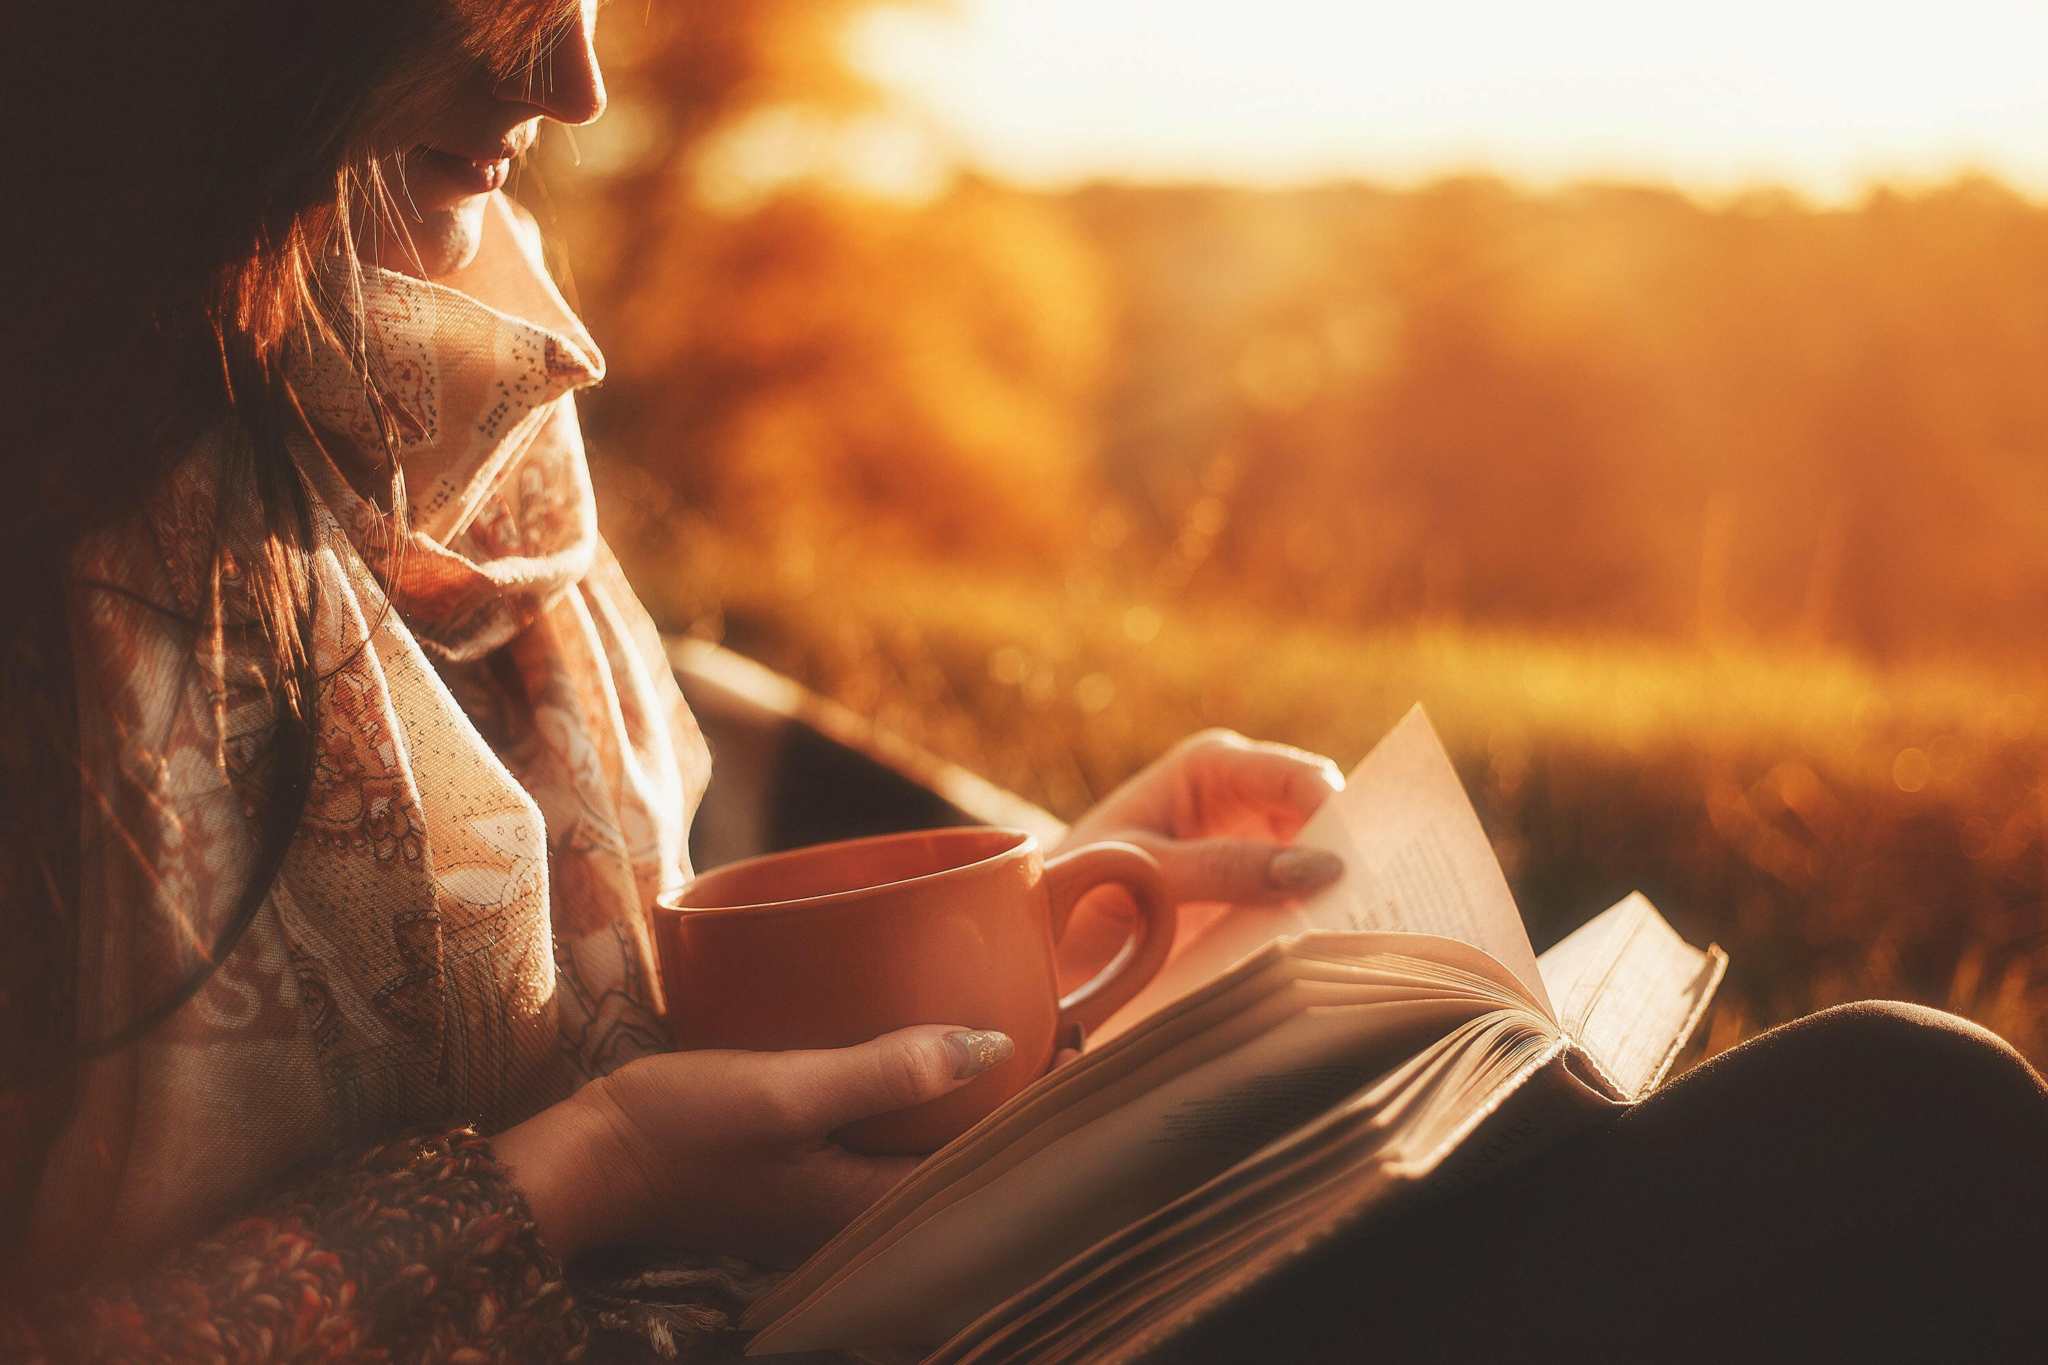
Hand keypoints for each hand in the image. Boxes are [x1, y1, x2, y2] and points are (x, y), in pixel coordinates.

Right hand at [492, 1025, 1012, 1265]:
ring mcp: (828, 1197)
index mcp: (871, 1206)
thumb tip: (995, 1049)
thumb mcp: (789, 1091)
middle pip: (963, 1158)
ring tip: (1005, 1027)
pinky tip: (913, 1050)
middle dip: (1014, 1097)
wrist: (584, 1161)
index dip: (1040, 1106)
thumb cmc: (680, 1129)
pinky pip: (880, 1137)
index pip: (987, 1163)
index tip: (1076, 1041)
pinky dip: (913, 1095)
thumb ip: (890, 1073)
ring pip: (924, 1146)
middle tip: (1052, 1023)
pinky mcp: (801, 1172)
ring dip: (967, 1094)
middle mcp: (859, 1213)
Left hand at [1054, 729, 1345, 984]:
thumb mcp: (1148, 874)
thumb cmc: (1079, 886)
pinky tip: (1337, 952)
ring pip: (1318, 860)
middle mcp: (1240, 793)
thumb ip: (1225, 869)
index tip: (1364, 869)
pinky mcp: (1251, 889)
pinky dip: (1318, 919)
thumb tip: (1320, 869)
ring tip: (1368, 935)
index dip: (1340, 817)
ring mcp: (1249, 841)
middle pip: (1320, 817)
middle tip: (1381, 908)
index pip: (1299, 778)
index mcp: (1213, 766)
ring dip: (1339, 893)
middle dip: (1348, 856)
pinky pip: (1300, 898)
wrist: (1041, 938)